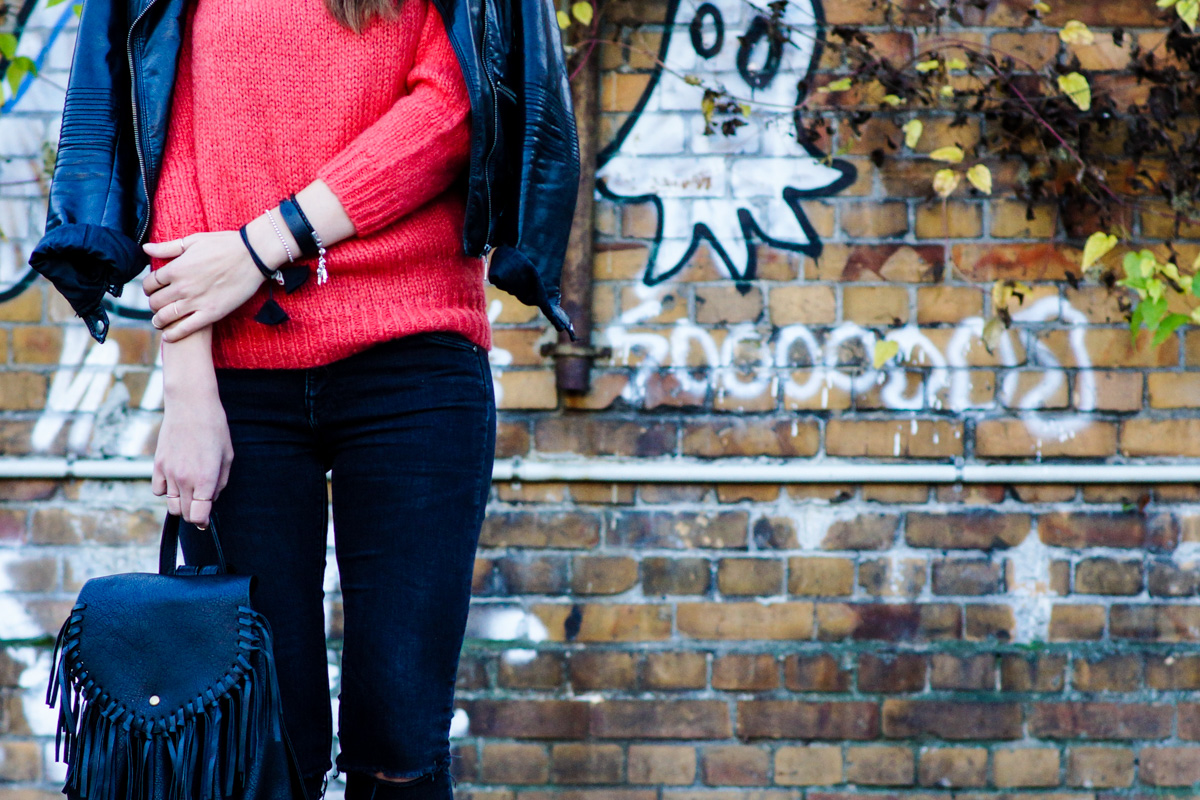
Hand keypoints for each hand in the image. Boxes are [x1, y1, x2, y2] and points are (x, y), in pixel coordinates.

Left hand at [142, 230, 266, 340]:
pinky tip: (169, 336)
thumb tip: (146, 248)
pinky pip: (186, 329)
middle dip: (152, 304)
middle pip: (155, 302)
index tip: (152, 290)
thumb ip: (167, 248)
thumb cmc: (224, 244)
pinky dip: (173, 335)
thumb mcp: (193, 241)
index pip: (149, 283)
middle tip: (157, 306)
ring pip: (166, 317)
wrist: (252, 256)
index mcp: (176, 268)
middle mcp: (182, 287)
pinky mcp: (211, 313)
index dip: (148, 288)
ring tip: (159, 322)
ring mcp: (196, 301)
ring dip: (159, 321)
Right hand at [152, 388, 232, 528]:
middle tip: (202, 503)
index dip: (203, 522)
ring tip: (191, 489)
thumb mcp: (227, 457)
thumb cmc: (214, 429)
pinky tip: (176, 480)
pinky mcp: (157, 465)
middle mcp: (185, 480)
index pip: (198, 516)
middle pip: (184, 513)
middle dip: (194, 513)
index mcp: (205, 479)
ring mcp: (169, 473)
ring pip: (171, 504)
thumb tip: (211, 500)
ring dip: (181, 503)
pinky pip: (158, 490)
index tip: (206, 521)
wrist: (190, 406)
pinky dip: (166, 491)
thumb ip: (220, 483)